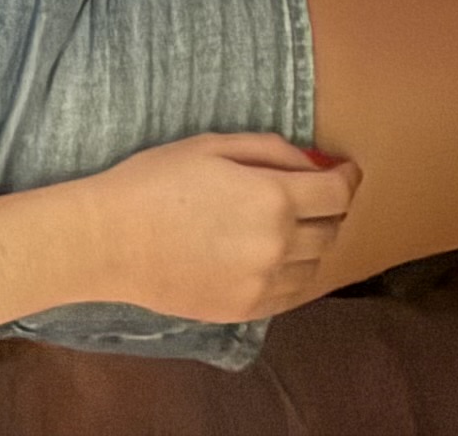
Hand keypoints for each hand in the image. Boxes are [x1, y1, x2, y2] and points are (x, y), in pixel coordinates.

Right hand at [75, 132, 359, 322]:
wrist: (110, 241)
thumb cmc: (155, 182)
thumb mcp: (213, 146)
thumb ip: (271, 150)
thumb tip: (313, 163)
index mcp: (273, 198)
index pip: (338, 193)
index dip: (346, 177)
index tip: (343, 170)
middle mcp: (279, 246)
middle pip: (332, 229)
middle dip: (328, 208)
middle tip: (309, 194)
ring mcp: (264, 284)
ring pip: (316, 265)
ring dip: (311, 243)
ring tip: (284, 226)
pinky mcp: (247, 310)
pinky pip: (293, 294)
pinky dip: (293, 273)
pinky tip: (271, 257)